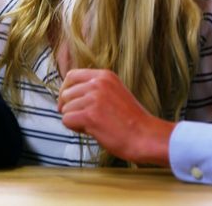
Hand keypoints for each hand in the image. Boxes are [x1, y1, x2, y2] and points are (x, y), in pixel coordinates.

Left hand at [57, 68, 174, 165]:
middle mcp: (98, 83)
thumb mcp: (115, 92)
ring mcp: (93, 98)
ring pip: (66, 109)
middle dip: (70, 108)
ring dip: (75, 120)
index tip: (66, 102)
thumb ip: (95, 89)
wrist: (146, 136)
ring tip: (94, 126)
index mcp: (104, 76)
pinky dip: (75, 128)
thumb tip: (68, 95)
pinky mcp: (90, 115)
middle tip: (84, 120)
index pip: (72, 75)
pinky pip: (67, 120)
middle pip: (66, 94)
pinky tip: (91, 131)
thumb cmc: (131, 120)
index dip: (65, 90)